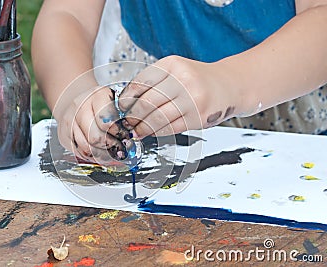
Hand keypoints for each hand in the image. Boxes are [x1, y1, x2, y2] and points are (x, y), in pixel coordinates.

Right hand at [53, 85, 130, 164]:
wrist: (78, 102)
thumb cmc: (101, 105)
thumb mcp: (114, 103)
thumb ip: (122, 117)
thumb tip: (131, 137)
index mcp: (97, 95)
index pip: (107, 120)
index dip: (118, 132)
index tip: (125, 136)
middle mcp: (80, 106)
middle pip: (95, 136)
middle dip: (110, 145)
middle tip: (119, 148)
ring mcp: (69, 120)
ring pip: (86, 147)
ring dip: (102, 154)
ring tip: (111, 153)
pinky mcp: (63, 134)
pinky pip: (79, 152)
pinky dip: (92, 157)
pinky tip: (100, 154)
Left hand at [117, 55, 242, 137]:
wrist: (230, 86)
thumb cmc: (197, 79)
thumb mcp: (176, 70)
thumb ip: (154, 81)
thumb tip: (128, 102)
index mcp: (173, 64)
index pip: (141, 83)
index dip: (127, 97)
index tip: (122, 106)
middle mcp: (184, 80)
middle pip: (147, 102)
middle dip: (133, 115)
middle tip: (126, 122)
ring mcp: (193, 100)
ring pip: (158, 118)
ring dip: (142, 127)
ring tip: (136, 130)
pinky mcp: (199, 118)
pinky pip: (171, 128)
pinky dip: (157, 132)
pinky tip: (151, 132)